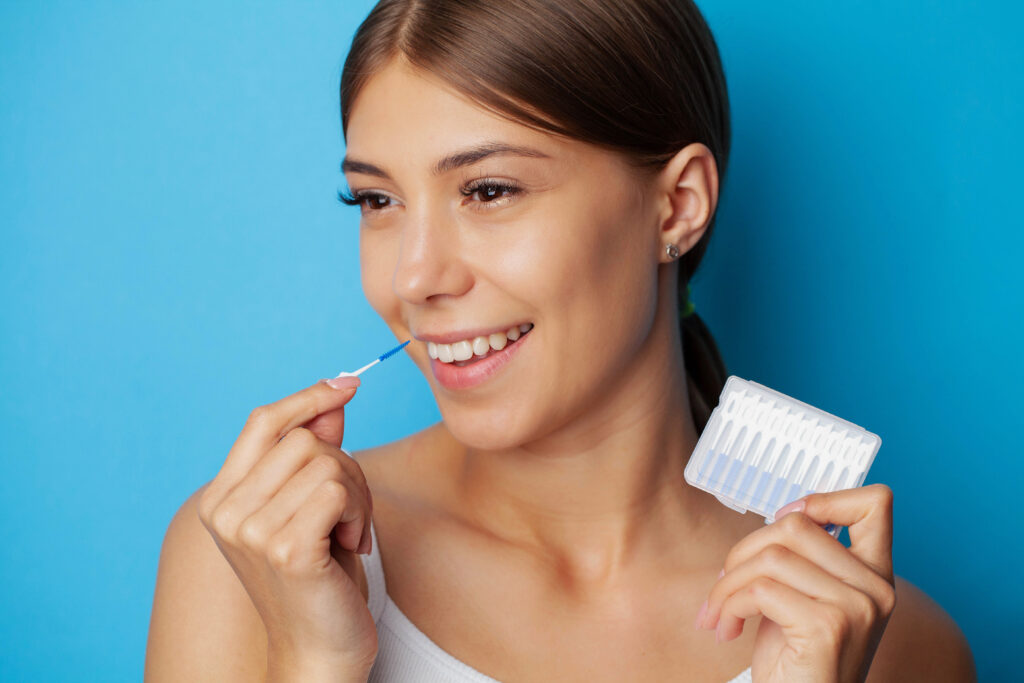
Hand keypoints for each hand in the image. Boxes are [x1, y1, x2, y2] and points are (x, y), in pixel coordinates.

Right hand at [197, 375, 378, 675]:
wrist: (319, 649)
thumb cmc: (319, 578)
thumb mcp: (313, 506)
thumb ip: (316, 453)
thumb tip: (334, 398)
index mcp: (222, 496)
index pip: (263, 420)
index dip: (307, 397)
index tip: (348, 383)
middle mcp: (225, 511)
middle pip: (305, 439)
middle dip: (345, 467)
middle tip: (350, 512)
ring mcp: (250, 530)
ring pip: (328, 462)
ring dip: (357, 495)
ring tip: (347, 533)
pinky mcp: (283, 549)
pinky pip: (338, 491)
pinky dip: (358, 514)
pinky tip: (349, 546)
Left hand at [695, 484, 896, 682]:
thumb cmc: (796, 662)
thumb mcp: (805, 599)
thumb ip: (804, 559)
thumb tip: (782, 515)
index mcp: (875, 575)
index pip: (874, 503)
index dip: (823, 499)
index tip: (783, 523)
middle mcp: (876, 588)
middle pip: (795, 525)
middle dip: (743, 552)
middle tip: (725, 585)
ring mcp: (857, 607)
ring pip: (771, 556)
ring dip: (727, 584)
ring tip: (720, 612)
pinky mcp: (829, 627)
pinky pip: (759, 590)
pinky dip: (728, 606)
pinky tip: (727, 630)